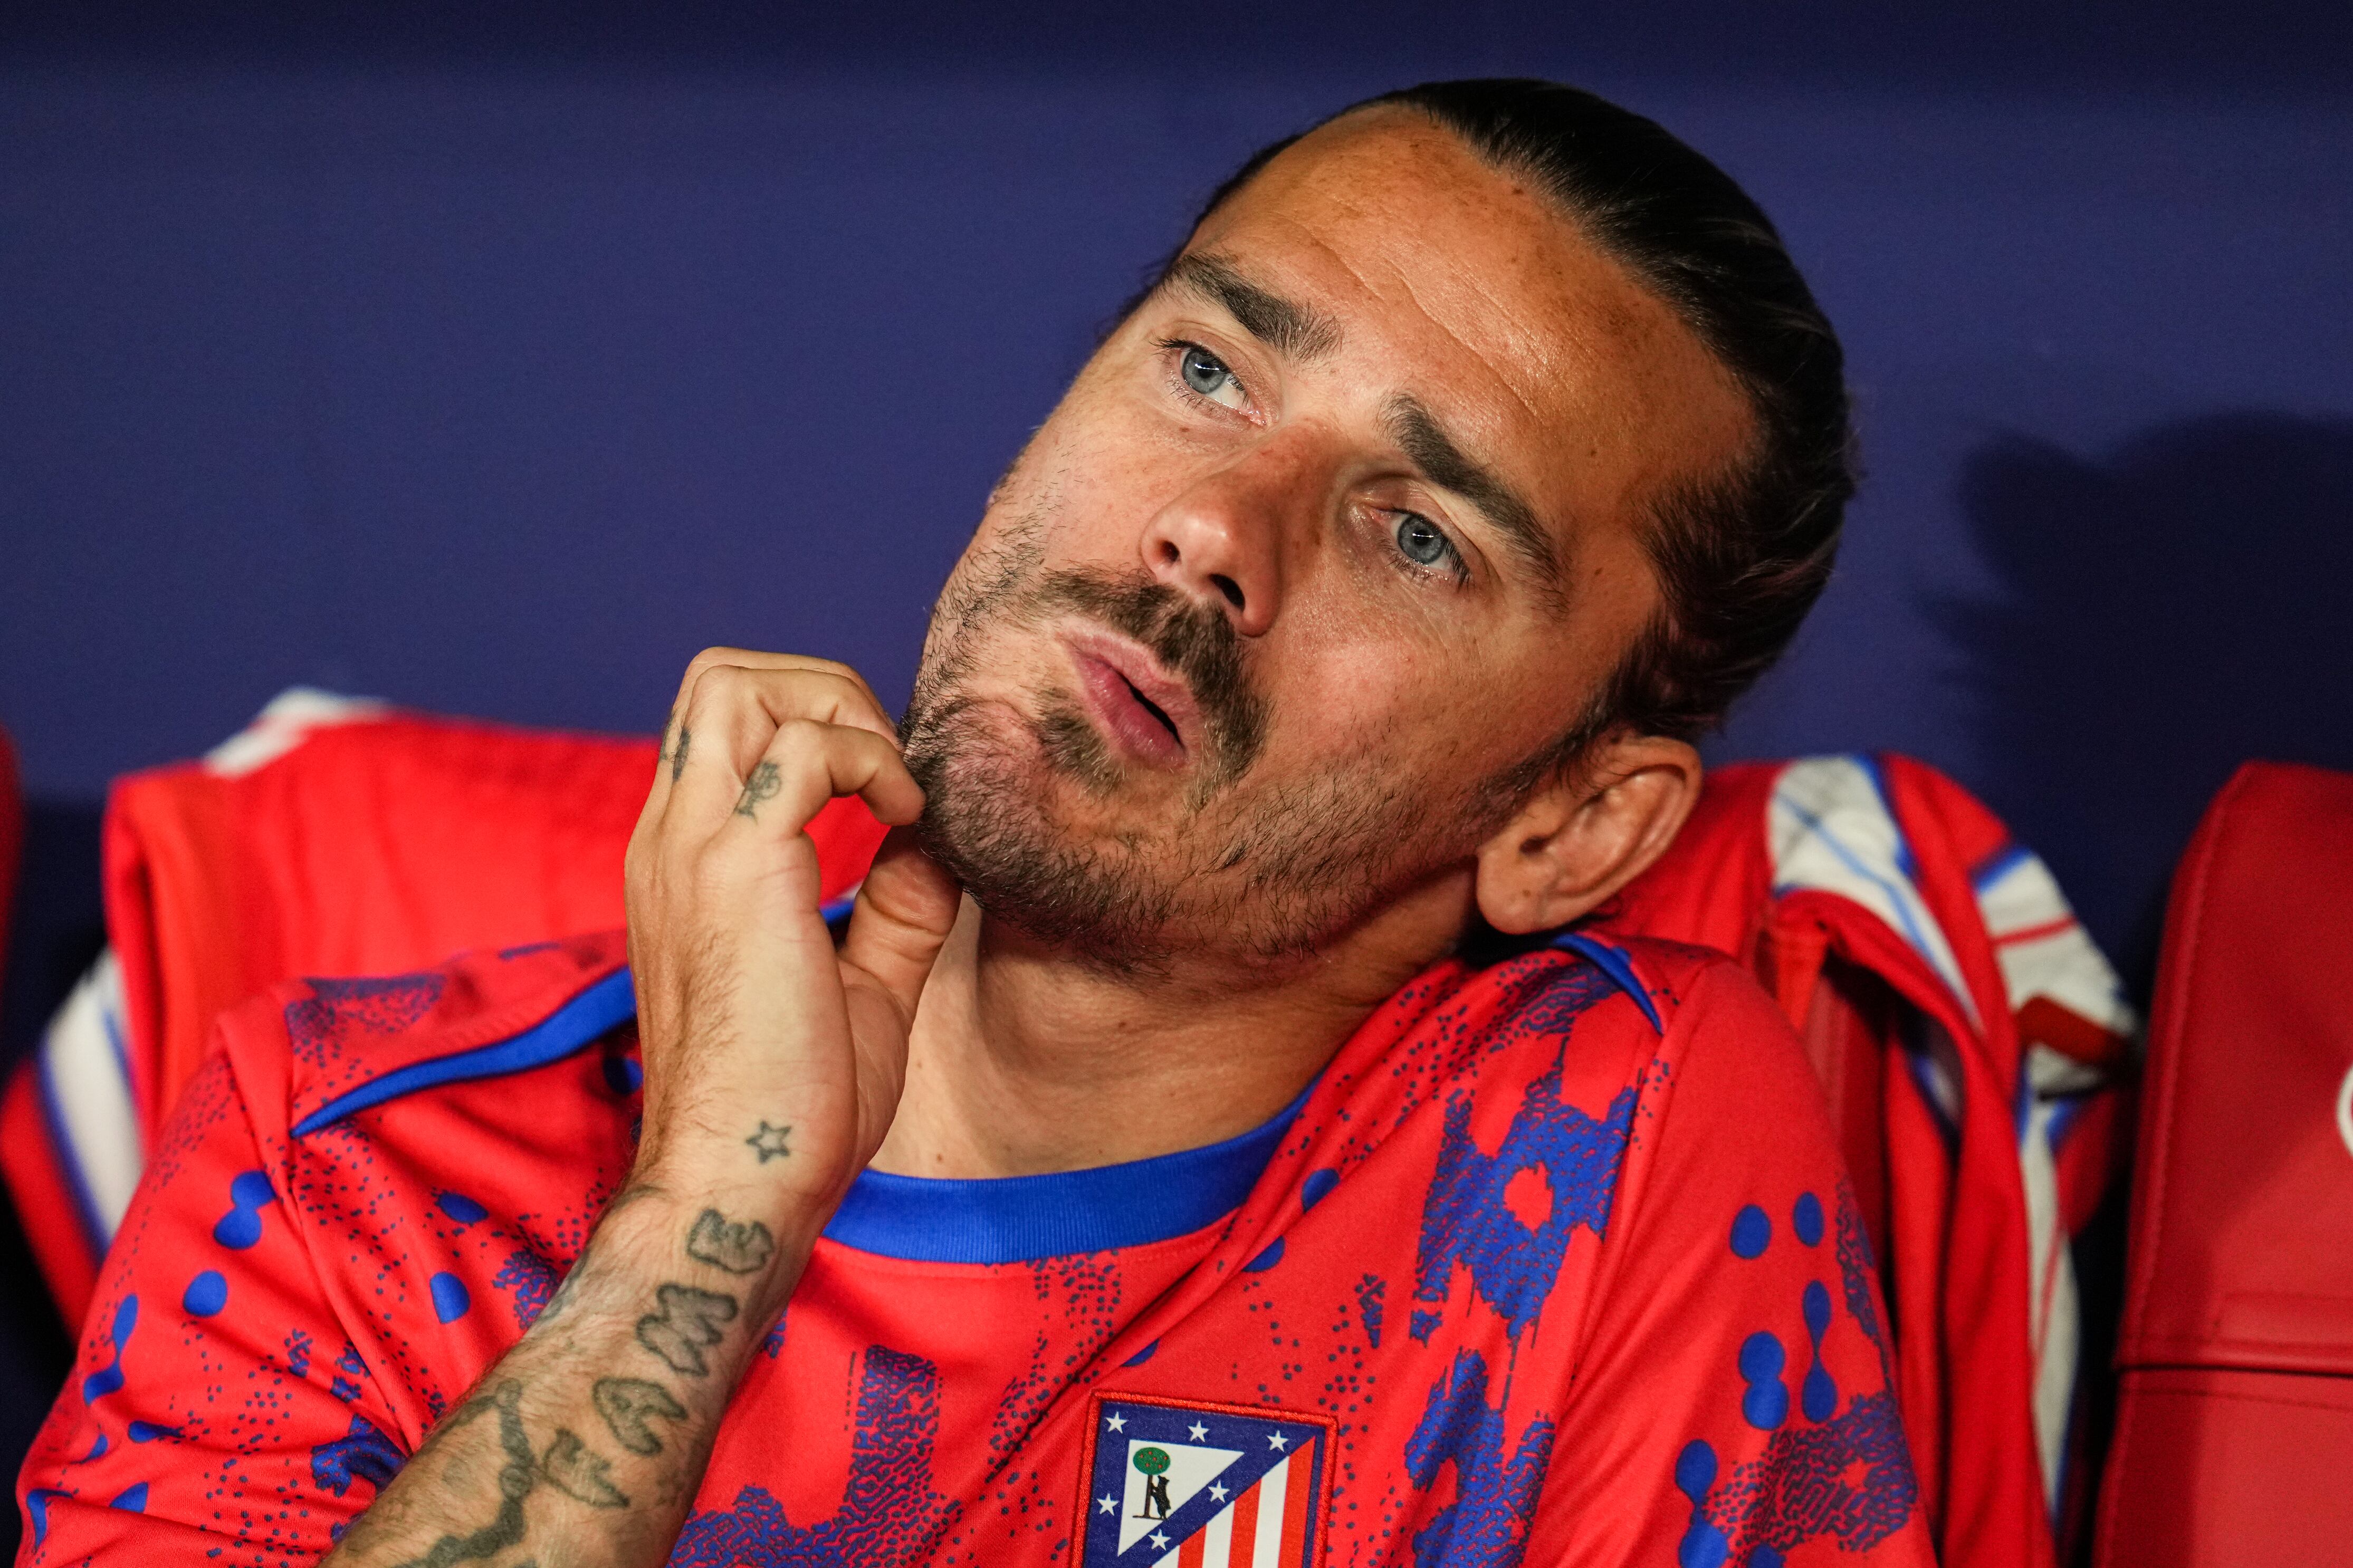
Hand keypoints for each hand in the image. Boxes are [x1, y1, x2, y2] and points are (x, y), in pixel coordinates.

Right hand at [624, 650, 961, 1242]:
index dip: (819, 725)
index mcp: (686, 863)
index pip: (727, 729)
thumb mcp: (861, 986)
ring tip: (893, 786)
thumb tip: (939, 845)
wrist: (739, 1185)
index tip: (893, 796)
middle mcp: (672, 840)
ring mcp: (693, 850)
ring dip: (837, 706)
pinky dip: (868, 757)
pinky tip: (908, 819)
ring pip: (737, 681)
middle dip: (824, 687)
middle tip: (890, 769)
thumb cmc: (793, 1107)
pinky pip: (802, 747)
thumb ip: (895, 909)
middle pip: (720, 676)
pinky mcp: (735, 872)